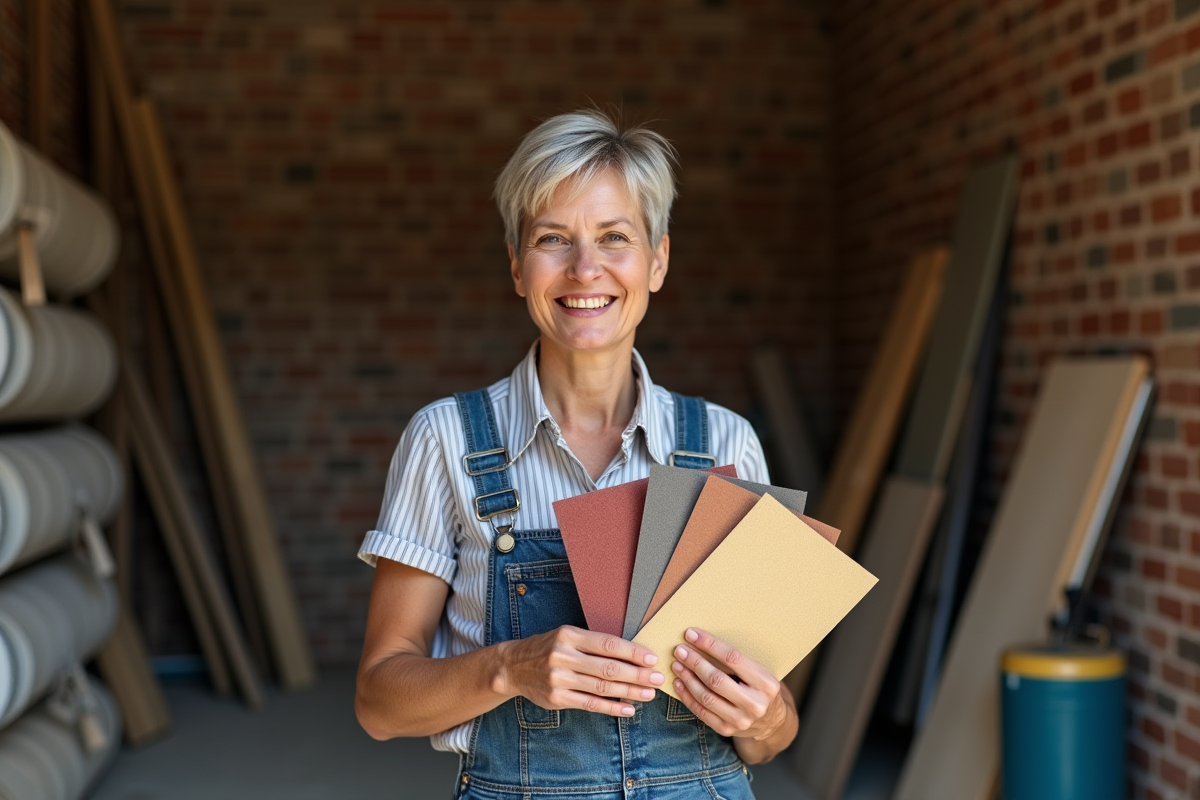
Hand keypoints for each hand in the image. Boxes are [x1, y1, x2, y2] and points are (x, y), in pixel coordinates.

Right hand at [498, 625, 664, 716]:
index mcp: (569, 636)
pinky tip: (628, 708)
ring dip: (629, 692)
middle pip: (608, 668)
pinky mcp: (557, 698)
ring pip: (602, 687)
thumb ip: (593, 644)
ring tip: (648, 694)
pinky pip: (590, 704)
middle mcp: (564, 656)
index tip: (651, 658)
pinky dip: (612, 707)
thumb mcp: (566, 636)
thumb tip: (631, 655)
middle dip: (637, 674)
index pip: (608, 644)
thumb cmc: (547, 648)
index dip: (632, 652)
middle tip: (657, 678)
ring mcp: (560, 679)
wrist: (513, 666)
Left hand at [670, 627, 787, 740]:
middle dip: (694, 662)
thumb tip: (701, 639)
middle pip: (716, 680)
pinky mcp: (726, 729)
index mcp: (766, 683)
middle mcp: (755, 704)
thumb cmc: (759, 688)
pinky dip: (687, 696)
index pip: (732, 658)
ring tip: (677, 665)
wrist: (770, 721)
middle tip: (680, 650)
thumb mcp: (759, 671)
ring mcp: (741, 720)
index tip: (691, 634)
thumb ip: (737, 660)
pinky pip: (701, 712)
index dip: (709, 644)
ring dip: (687, 679)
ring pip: (706, 697)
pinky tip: (679, 683)